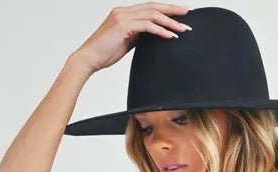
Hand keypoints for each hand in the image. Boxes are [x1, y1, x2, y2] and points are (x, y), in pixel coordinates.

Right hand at [72, 3, 191, 72]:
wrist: (88, 59)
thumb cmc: (104, 53)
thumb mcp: (125, 43)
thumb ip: (137, 36)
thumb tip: (151, 37)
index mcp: (124, 14)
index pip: (149, 8)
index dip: (165, 10)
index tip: (179, 14)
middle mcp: (123, 11)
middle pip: (153, 6)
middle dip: (172, 9)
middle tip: (188, 13)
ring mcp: (123, 16)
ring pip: (152, 14)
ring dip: (170, 21)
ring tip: (183, 28)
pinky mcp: (123, 26)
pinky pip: (147, 26)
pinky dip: (160, 30)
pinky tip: (170, 36)